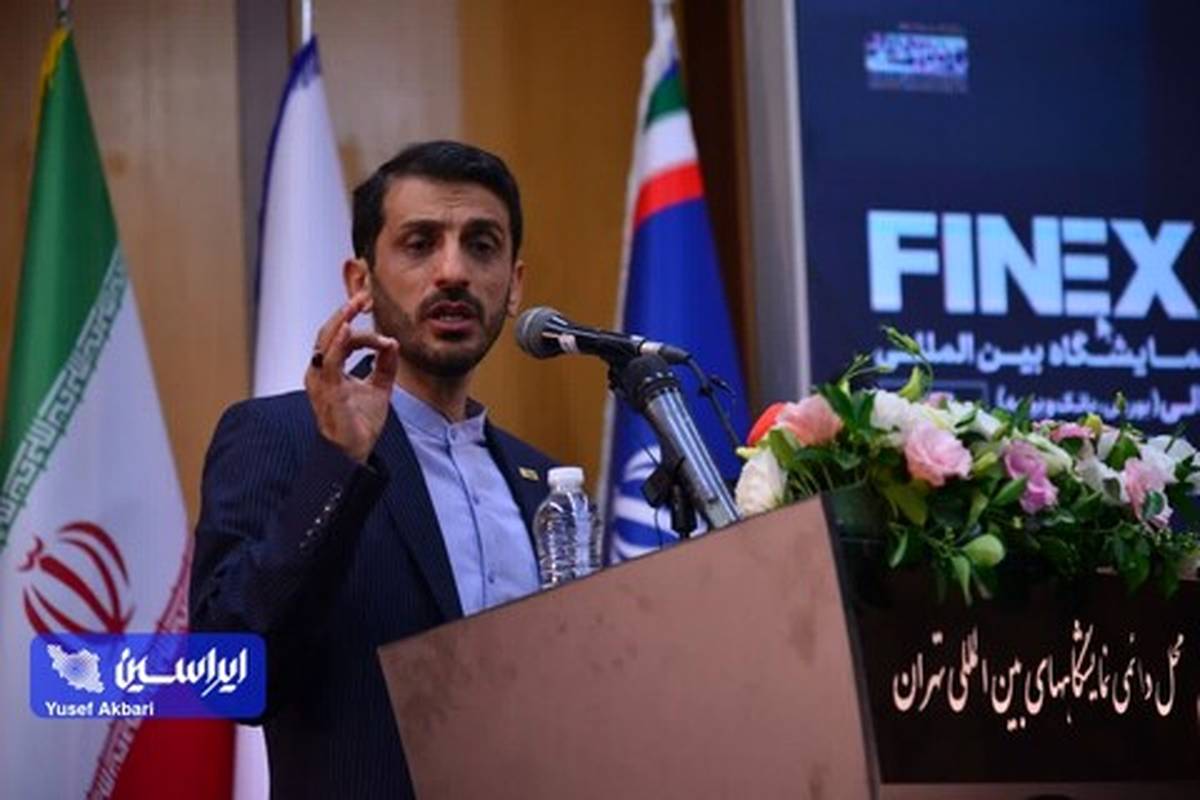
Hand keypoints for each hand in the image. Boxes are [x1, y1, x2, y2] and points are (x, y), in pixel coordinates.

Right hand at [305, 291, 399, 462]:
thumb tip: (393, 342)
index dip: (356, 320)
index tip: (373, 307)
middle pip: (329, 332)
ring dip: (342, 321)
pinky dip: (338, 344)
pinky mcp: (327, 391)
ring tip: (355, 304)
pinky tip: (349, 330)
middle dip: (345, 311)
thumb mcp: (379, 388)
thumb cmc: (360, 422)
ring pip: (326, 341)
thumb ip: (385, 365)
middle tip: (363, 294)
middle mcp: (320, 371)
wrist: (355, 452)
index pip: (341, 336)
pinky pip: (329, 362)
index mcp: (330, 368)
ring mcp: (320, 380)